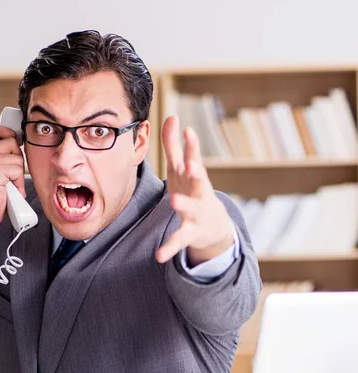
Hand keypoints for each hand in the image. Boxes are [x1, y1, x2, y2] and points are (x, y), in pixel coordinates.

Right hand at [0, 124, 26, 230]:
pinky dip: (18, 183)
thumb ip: (2, 158)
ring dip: (19, 175)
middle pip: (13, 142)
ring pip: (18, 158)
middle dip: (18, 160)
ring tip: (10, 186)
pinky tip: (10, 190)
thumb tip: (20, 144)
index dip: (11, 135)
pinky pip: (17, 170)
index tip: (16, 148)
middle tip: (11, 176)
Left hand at [155, 116, 233, 265]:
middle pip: (199, 180)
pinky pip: (179, 240)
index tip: (187, 130)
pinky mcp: (190, 233)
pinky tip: (159, 256)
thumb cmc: (193, 190)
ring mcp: (197, 213)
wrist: (214, 227)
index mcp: (195, 177)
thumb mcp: (182, 169)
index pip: (193, 158)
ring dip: (184, 204)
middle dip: (196, 171)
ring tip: (174, 200)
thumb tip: (170, 116)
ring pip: (191, 209)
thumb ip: (174, 145)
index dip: (191, 145)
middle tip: (192, 164)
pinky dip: (169, 248)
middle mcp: (200, 193)